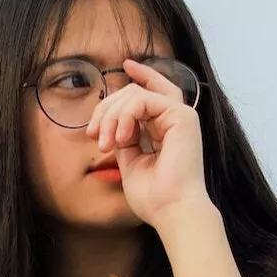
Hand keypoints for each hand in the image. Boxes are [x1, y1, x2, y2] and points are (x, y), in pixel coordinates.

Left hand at [85, 58, 209, 229]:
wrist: (171, 211)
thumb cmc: (154, 197)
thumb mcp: (130, 162)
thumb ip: (125, 139)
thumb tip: (112, 124)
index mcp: (167, 128)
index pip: (154, 91)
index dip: (141, 75)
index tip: (125, 65)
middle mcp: (177, 119)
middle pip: (135, 91)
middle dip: (107, 108)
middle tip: (94, 136)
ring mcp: (181, 116)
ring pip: (136, 93)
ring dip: (112, 115)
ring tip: (107, 144)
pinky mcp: (183, 117)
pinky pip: (143, 99)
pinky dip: (126, 115)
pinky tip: (121, 138)